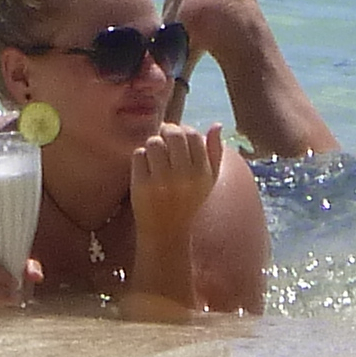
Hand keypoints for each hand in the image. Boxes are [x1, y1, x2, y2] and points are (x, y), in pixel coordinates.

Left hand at [129, 121, 230, 246]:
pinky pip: (138, 155)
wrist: (166, 233)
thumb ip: (215, 152)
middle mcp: (184, 176)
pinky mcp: (142, 185)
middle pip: (172, 134)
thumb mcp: (208, 181)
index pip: (192, 134)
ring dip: (151, 146)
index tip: (176, 138)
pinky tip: (145, 169)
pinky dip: (140, 159)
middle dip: (165, 133)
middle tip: (162, 140)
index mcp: (202, 173)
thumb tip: (217, 124)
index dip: (182, 130)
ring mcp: (162, 181)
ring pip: (153, 142)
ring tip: (154, 157)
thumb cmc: (188, 202)